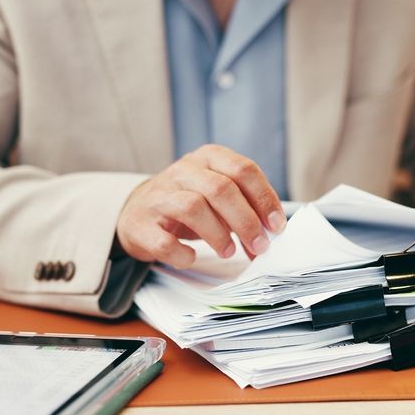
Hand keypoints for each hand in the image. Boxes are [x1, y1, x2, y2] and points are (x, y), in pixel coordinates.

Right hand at [116, 144, 286, 267]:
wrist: (138, 211)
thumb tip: (271, 236)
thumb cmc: (187, 203)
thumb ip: (245, 208)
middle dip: (246, 221)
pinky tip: (191, 257)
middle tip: (259, 245)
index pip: (243, 170)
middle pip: (221, 188)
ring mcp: (159, 196)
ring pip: (193, 207)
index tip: (276, 226)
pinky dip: (184, 254)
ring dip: (218, 235)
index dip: (264, 199)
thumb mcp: (217, 195)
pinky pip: (165, 241)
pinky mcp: (140, 224)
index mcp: (208, 158)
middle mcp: (182, 171)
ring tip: (228, 251)